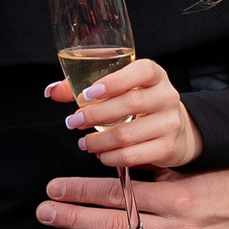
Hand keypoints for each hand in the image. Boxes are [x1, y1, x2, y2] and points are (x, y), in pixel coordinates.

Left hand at [38, 166, 228, 228]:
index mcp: (178, 197)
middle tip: (46, 213)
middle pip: (118, 226)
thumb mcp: (186, 165)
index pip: (118, 195)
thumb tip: (107, 164)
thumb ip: (151, 169)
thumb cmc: (219, 175)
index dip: (82, 191)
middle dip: (77, 219)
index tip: (54, 189)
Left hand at [47, 59, 200, 169]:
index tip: (87, 94)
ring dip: (99, 141)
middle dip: (95, 115)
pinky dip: (111, 157)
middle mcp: (166, 96)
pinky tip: (100, 155)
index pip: (141, 71)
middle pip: (130, 103)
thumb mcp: (120, 89)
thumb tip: (52, 91)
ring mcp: (170, 123)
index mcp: (154, 75)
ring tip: (84, 142)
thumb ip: (85, 87)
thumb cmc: (139, 104)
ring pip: (128, 134)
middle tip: (73, 122)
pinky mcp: (167, 147)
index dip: (114, 81)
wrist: (177, 129)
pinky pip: (133, 155)